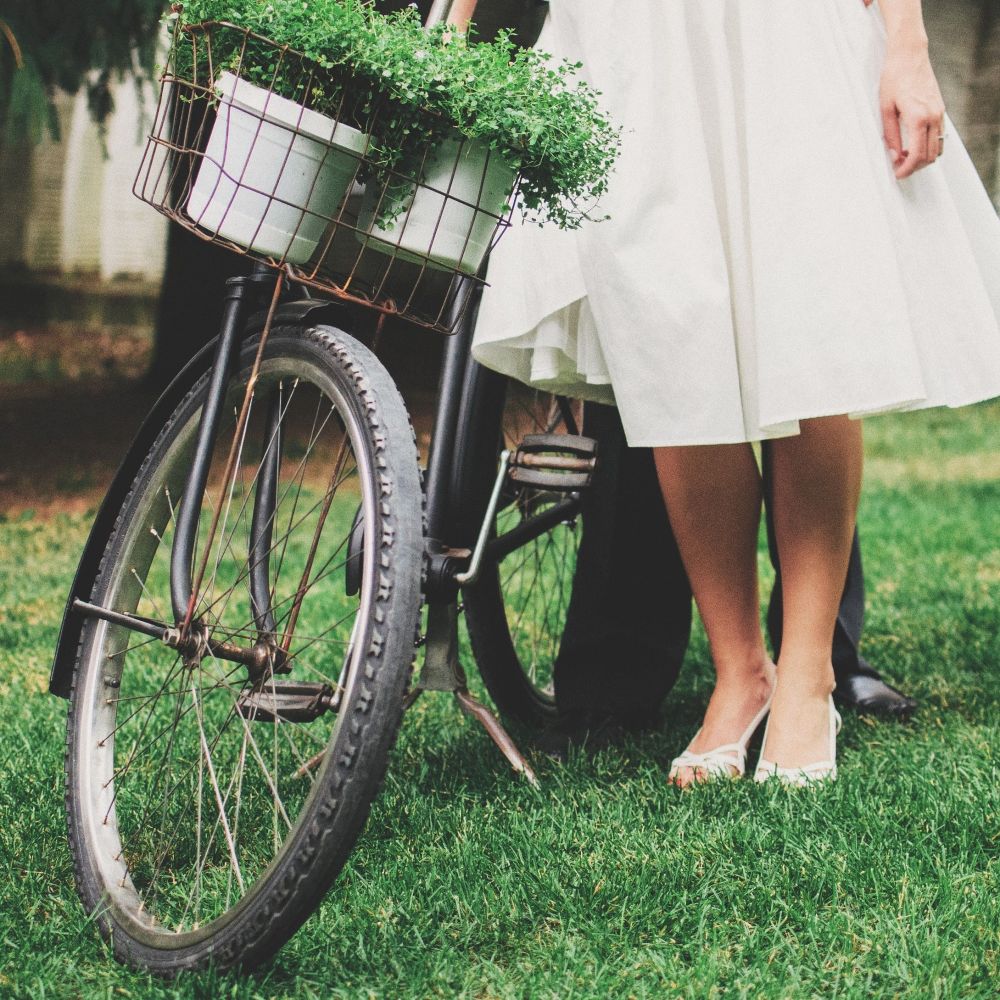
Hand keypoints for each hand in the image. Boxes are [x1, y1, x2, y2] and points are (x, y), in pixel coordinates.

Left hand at [864, 1, 946, 178]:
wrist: (908, 55)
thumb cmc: (893, 79)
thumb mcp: (885, 110)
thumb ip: (891, 136)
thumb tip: (894, 157)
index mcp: (919, 117)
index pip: (918, 154)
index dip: (907, 169)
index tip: (897, 174)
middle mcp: (933, 116)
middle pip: (931, 155)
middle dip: (915, 166)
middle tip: (899, 168)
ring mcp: (939, 112)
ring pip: (938, 146)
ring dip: (923, 157)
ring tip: (904, 157)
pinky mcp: (940, 108)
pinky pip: (939, 135)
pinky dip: (929, 145)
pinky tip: (913, 145)